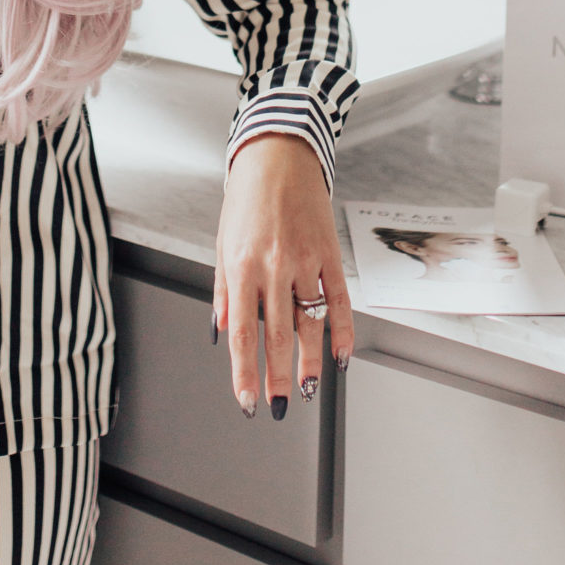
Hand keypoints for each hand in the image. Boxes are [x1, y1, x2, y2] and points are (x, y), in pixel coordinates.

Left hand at [212, 133, 353, 418]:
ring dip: (310, 362)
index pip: (243, 331)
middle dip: (277, 377)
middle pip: (277, 335)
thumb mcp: (223, 243)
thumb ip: (224, 291)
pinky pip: (339, 299)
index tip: (247, 400)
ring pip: (309, 322)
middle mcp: (273, 265)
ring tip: (309, 390)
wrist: (279, 157)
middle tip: (278, 407)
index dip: (244, 371)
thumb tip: (222, 332)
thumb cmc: (246, 199)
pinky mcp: (329, 253)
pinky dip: (343, 330)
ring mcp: (304, 259)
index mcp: (241, 265)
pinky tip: (342, 356)